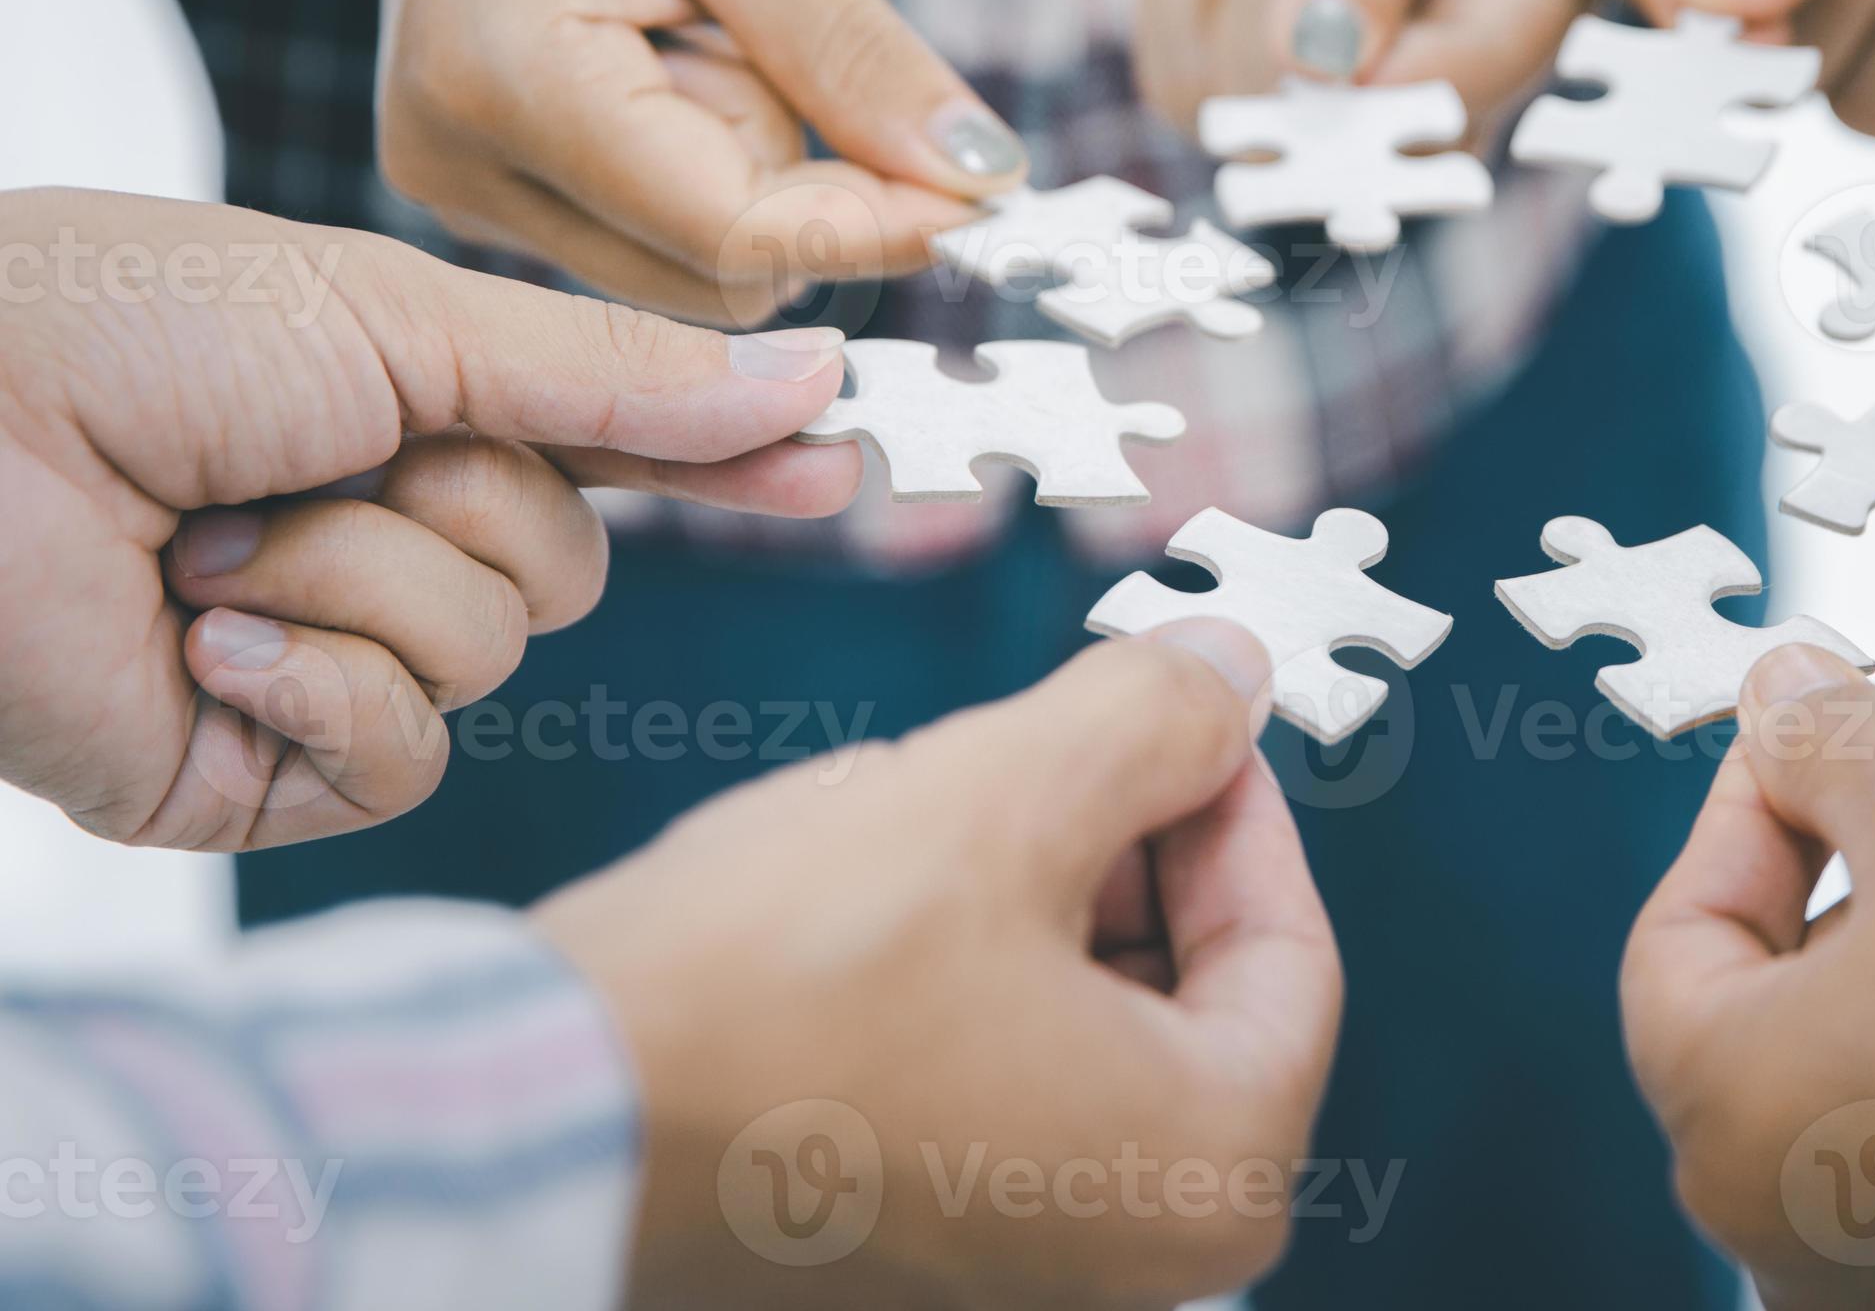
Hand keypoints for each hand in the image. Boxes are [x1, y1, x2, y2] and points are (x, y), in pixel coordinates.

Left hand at [0, 189, 858, 849]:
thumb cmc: (130, 327)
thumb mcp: (403, 317)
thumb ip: (617, 375)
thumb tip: (818, 378)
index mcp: (410, 418)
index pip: (612, 458)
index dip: (721, 465)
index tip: (832, 469)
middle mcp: (378, 542)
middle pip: (565, 572)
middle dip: (462, 505)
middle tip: (325, 457)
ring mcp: (322, 662)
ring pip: (491, 658)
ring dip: (358, 580)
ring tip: (213, 538)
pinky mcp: (262, 772)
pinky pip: (403, 757)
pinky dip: (319, 687)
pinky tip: (208, 637)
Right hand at [239, 0, 1024, 324]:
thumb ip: (857, 59)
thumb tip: (981, 182)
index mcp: (505, 90)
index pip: (735, 239)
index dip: (877, 224)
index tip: (980, 187)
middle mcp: (461, 170)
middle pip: (721, 275)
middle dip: (797, 180)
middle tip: (761, 31)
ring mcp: (464, 191)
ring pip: (700, 268)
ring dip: (751, 167)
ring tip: (694, 29)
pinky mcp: (491, 193)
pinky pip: (661, 234)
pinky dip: (705, 162)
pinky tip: (663, 57)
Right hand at [539, 626, 1340, 1308]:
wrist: (538, 1123)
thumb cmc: (770, 993)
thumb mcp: (1001, 793)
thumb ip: (1152, 721)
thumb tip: (1228, 671)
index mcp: (1208, 1172)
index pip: (1288, 948)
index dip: (1234, 802)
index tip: (1187, 712)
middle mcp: (1136, 1255)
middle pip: (1185, 987)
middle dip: (1116, 845)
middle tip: (1049, 739)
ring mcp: (1020, 1262)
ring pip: (1077, 1019)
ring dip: (1022, 894)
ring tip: (921, 817)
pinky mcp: (913, 1244)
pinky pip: (988, 1076)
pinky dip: (954, 972)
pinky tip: (860, 903)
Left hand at [1088, 0, 1594, 127]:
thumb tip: (1327, 66)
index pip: (1471, 92)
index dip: (1376, 87)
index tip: (1309, 39)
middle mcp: (1458, 44)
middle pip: (1363, 146)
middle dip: (1281, 49)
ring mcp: (1357, 71)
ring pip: (1260, 130)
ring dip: (1215, 14)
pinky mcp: (1262, 71)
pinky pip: (1192, 100)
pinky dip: (1175, 10)